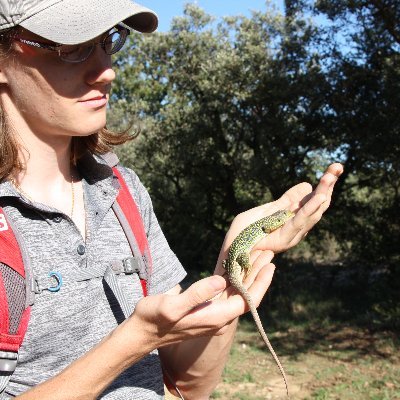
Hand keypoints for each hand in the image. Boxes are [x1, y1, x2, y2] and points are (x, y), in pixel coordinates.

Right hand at [128, 260, 275, 348]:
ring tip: (256, 257)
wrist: (141, 333)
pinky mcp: (204, 310)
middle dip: (257, 275)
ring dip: (248, 276)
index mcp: (214, 317)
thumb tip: (221, 281)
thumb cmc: (154, 319)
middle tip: (267, 254)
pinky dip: (234, 279)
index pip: (247, 300)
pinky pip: (226, 294)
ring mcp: (211, 314)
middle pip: (245, 295)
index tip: (269, 265)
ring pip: (237, 294)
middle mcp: (217, 318)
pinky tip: (235, 268)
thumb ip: (197, 295)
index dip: (260, 283)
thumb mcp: (172, 306)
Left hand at [215, 163, 342, 276]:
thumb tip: (307, 185)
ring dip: (322, 193)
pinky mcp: (284, 239)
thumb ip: (286, 201)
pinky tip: (318, 198)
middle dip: (328, 186)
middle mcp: (297, 227)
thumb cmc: (245, 231)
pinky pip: (298, 222)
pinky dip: (309, 210)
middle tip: (338, 166)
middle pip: (318, 205)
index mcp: (293, 218)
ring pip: (312, 212)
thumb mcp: (266, 210)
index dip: (325, 185)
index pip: (314, 200)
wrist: (230, 249)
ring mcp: (292, 234)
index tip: (336, 167)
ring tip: (330, 177)